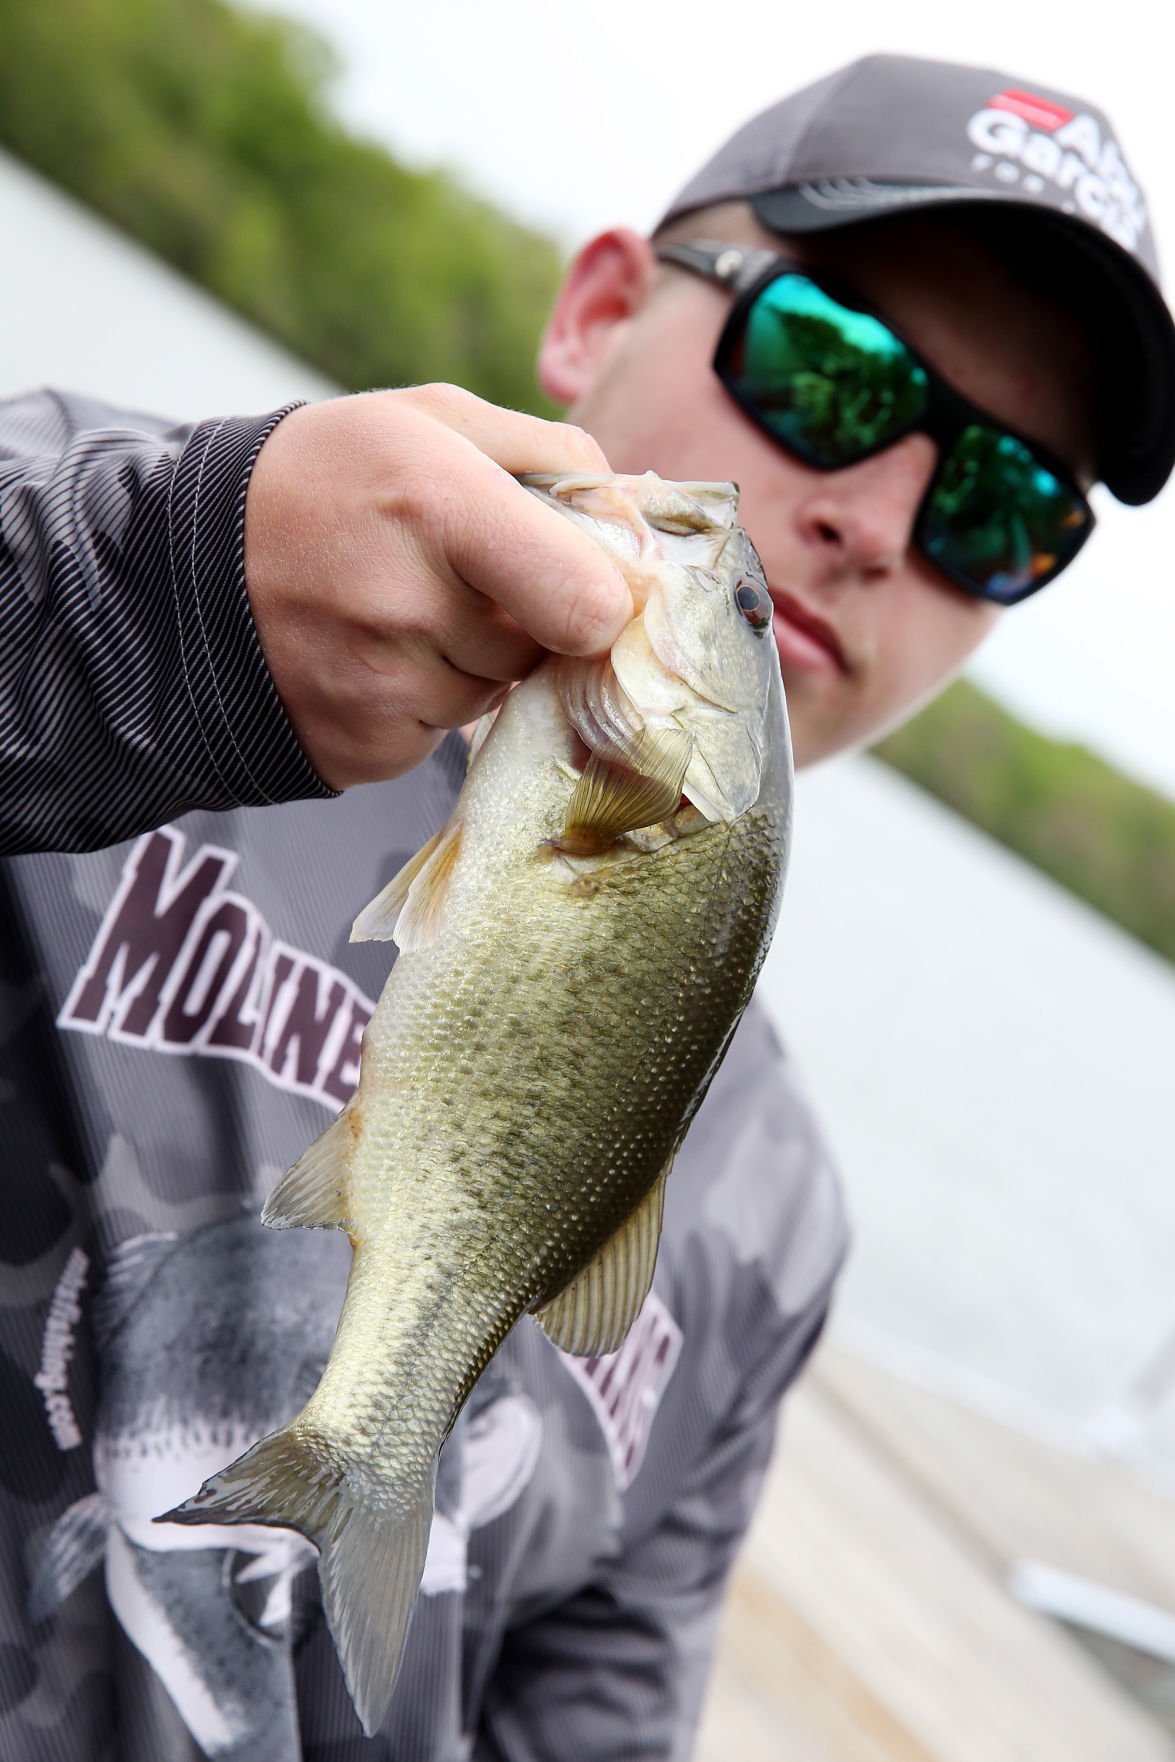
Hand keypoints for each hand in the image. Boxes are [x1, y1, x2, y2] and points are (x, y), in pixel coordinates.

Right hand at [243, 384, 630, 787]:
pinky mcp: (358, 746)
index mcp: (436, 502)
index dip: (603, 597)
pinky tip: (372, 655)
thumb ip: (552, 457)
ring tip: (400, 609)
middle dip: (522, 617)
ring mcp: (375, 686)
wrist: (187, 563)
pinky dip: (424, 701)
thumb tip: (637, 523)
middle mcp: (403, 603)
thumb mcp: (432, 420)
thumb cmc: (332, 478)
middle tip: (459, 576)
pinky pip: (439, 734)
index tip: (583, 580)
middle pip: (542, 648)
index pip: (587, 601)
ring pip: (492, 694)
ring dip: (473, 660)